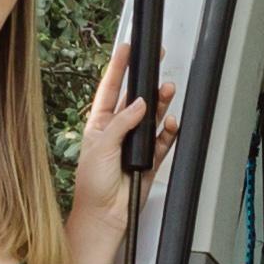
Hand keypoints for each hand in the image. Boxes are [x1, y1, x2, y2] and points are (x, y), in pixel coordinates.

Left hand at [63, 42, 157, 263]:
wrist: (105, 215)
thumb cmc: (93, 185)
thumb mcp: (101, 146)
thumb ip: (122, 123)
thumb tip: (140, 103)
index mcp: (100, 125)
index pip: (110, 89)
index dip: (118, 68)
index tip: (127, 48)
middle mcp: (118, 131)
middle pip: (135, 99)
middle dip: (147, 81)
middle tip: (157, 61)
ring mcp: (135, 145)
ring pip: (152, 117)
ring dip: (161, 104)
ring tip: (168, 91)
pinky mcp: (150, 160)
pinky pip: (164, 141)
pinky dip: (169, 132)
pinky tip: (171, 124)